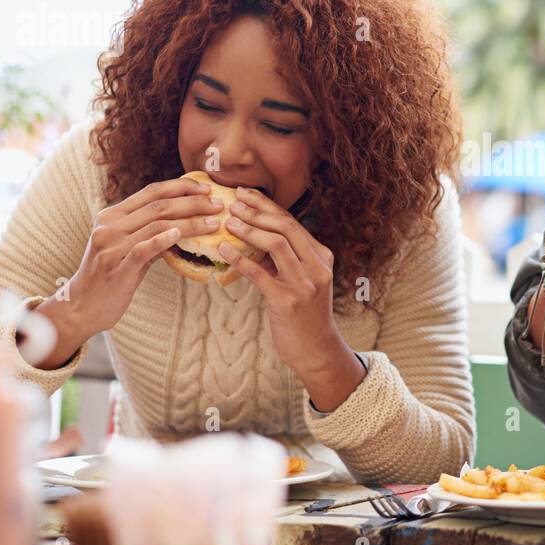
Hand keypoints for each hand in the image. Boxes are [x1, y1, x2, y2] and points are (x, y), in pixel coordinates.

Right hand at [68, 176, 220, 332]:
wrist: (82, 308)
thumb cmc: (110, 276)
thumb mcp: (127, 247)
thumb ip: (149, 233)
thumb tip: (182, 223)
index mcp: (111, 216)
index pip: (151, 192)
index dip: (180, 187)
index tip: (206, 188)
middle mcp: (109, 226)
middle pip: (158, 206)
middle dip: (192, 202)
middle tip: (218, 204)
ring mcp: (111, 247)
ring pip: (156, 225)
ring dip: (190, 221)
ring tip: (214, 222)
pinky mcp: (116, 268)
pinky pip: (143, 249)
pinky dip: (162, 239)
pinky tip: (180, 234)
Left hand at [217, 186, 364, 409]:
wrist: (316, 350)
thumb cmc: (303, 314)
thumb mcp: (300, 280)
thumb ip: (283, 259)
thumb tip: (252, 235)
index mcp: (321, 257)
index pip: (292, 223)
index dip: (266, 206)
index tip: (244, 194)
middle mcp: (317, 267)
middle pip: (286, 227)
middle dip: (256, 212)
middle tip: (232, 203)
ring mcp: (305, 284)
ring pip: (276, 245)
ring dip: (249, 230)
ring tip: (227, 223)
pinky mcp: (288, 302)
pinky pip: (261, 274)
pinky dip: (240, 259)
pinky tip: (223, 250)